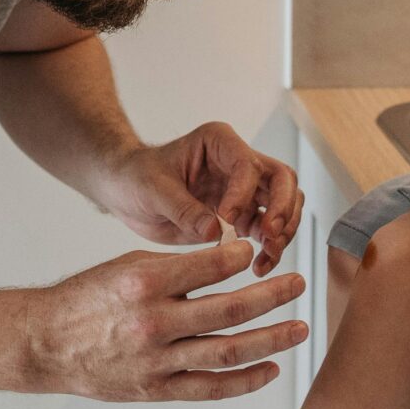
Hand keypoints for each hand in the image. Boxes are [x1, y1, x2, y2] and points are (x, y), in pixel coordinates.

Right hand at [27, 239, 307, 401]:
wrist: (47, 343)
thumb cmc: (86, 300)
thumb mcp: (126, 267)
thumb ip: (175, 268)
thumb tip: (225, 260)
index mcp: (145, 283)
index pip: (209, 266)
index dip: (241, 258)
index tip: (256, 252)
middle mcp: (154, 322)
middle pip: (230, 310)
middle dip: (273, 296)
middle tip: (299, 285)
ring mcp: (157, 361)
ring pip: (229, 351)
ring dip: (271, 340)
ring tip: (299, 328)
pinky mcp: (157, 389)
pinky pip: (211, 388)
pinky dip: (245, 381)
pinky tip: (270, 369)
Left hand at [99, 122, 303, 274]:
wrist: (126, 191)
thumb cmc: (137, 176)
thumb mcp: (153, 189)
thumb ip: (184, 209)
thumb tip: (216, 231)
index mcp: (218, 142)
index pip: (248, 164)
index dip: (242, 193)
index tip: (227, 218)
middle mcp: (237, 163)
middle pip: (281, 180)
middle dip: (281, 209)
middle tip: (269, 236)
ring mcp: (243, 190)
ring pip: (284, 205)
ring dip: (282, 231)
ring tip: (267, 256)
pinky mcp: (241, 216)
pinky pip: (268, 230)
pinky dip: (271, 248)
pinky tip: (260, 266)